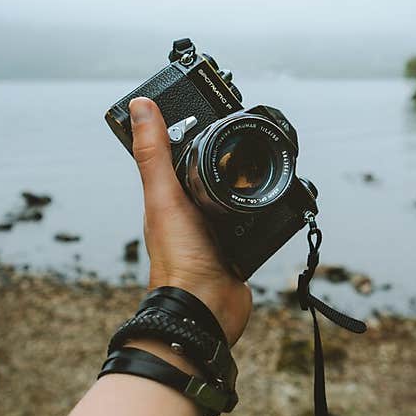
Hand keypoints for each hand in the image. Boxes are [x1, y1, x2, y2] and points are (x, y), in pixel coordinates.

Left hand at [129, 97, 251, 345]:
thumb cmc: (178, 258)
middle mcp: (191, 212)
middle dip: (225, 157)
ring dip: (247, 183)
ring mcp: (217, 230)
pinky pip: (256, 219)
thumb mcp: (164, 196)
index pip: (176, 155)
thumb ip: (154, 153)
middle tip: (243, 134)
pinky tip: (275, 199)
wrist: (207, 308)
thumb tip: (139, 106)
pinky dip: (265, 209)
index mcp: (168, 198)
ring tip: (262, 163)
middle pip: (210, 173)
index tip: (205, 109)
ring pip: (235, 195)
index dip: (187, 132)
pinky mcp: (241, 246)